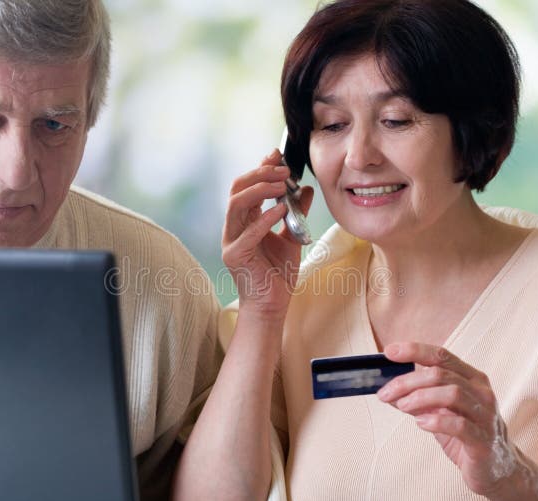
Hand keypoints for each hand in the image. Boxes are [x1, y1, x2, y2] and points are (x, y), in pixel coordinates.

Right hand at [222, 149, 312, 315]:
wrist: (271, 307)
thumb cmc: (278, 276)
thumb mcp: (292, 238)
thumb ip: (296, 214)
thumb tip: (307, 190)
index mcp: (243, 222)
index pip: (246, 186)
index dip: (260, 168)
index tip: (278, 156)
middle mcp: (233, 228)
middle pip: (237, 189)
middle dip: (260, 174)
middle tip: (284, 170)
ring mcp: (231, 241)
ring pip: (237, 204)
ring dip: (260, 189)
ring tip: (282, 184)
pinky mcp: (235, 256)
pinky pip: (248, 232)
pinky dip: (265, 218)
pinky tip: (281, 209)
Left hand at [376, 342, 523, 498]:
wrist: (497, 469)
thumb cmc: (465, 435)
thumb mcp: (439, 412)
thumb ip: (418, 399)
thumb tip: (387, 389)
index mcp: (472, 378)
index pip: (441, 355)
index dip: (414, 350)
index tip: (389, 351)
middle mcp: (481, 392)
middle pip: (441, 374)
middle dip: (408, 381)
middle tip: (385, 392)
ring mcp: (485, 415)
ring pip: (452, 394)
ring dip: (420, 398)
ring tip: (402, 406)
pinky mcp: (483, 441)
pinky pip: (460, 425)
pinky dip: (436, 421)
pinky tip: (421, 423)